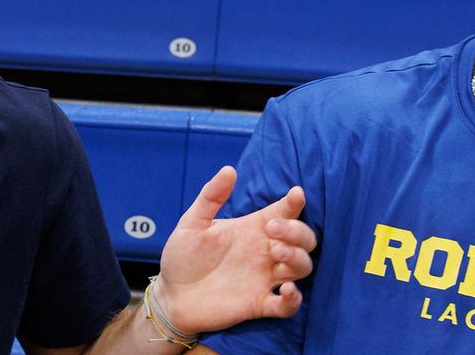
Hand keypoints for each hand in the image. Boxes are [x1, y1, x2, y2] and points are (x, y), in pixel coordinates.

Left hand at [157, 166, 316, 332]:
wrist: (171, 295)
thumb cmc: (182, 257)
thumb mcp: (192, 223)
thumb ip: (211, 197)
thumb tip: (229, 169)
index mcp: (252, 229)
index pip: (284, 212)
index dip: (294, 203)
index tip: (295, 194)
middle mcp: (264, 252)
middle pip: (303, 238)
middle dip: (297, 231)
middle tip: (273, 228)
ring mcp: (264, 278)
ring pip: (302, 266)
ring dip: (298, 258)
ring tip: (277, 253)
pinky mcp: (259, 304)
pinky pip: (288, 305)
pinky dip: (294, 299)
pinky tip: (286, 290)